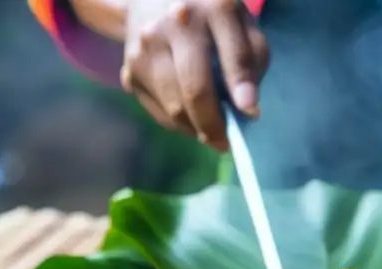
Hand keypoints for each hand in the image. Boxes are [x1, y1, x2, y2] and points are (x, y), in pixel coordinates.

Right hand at [121, 0, 269, 150]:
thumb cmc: (210, 19)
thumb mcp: (240, 25)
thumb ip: (251, 62)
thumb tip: (247, 109)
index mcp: (214, 7)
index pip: (234, 54)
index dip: (241, 87)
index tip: (251, 113)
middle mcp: (176, 23)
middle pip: (196, 90)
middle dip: (215, 125)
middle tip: (226, 143)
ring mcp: (147, 46)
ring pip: (175, 108)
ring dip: (196, 129)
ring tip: (209, 130)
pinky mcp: (130, 68)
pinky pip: (159, 113)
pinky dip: (178, 124)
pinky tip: (189, 117)